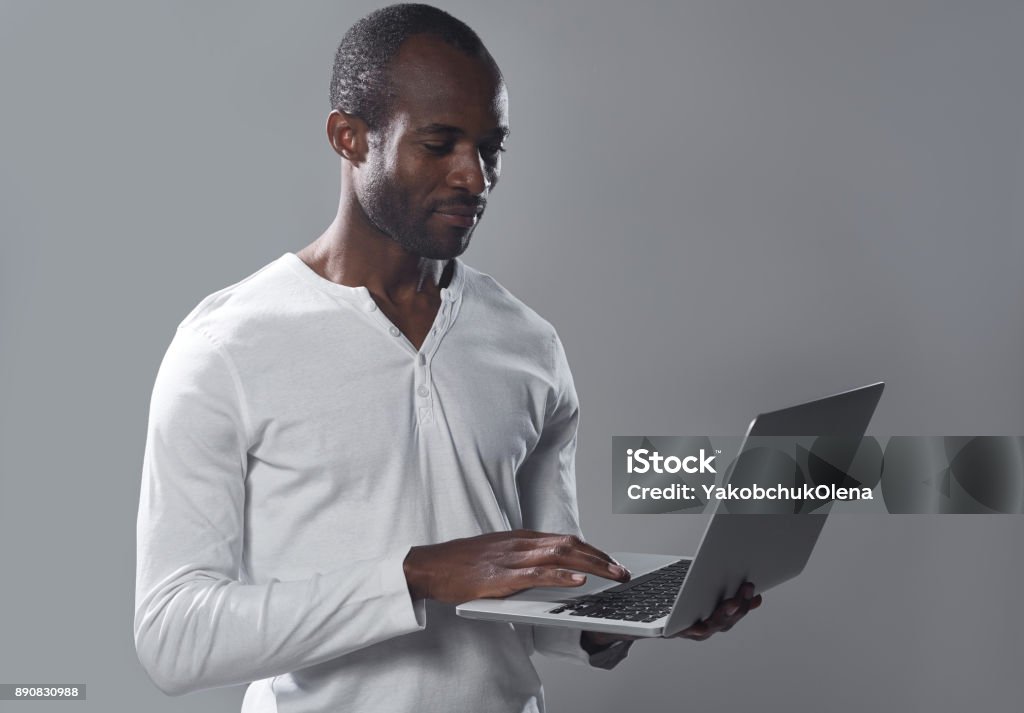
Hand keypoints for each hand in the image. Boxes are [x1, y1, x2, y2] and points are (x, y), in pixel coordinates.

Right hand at [403, 530, 630, 603]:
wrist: (428, 566)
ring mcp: (510, 558)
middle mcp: (519, 543)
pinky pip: (536, 574)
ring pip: (560, 554)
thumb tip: (547, 567)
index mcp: (519, 538)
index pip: (565, 539)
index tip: (612, 561)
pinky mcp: (500, 576)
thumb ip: (521, 558)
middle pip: (570, 543)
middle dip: (601, 557)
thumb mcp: (495, 554)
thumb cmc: (459, 564)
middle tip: (623, 571)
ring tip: (613, 575)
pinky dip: (561, 575)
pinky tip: (578, 580)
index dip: (593, 549)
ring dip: (592, 564)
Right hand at [582, 582, 762, 647]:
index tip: (704, 625)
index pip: (684, 630)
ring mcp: (698, 624)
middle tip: (734, 600)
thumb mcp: (623, 602)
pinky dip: (743, 605)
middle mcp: (685, 629)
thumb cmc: (624, 613)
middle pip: (712, 626)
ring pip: (724, 621)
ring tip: (748, 589)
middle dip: (725, 613)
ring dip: (739, 607)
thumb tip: (621, 574)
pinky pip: (729, 614)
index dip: (696, 627)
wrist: (623, 626)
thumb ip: (626, 591)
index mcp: (666, 629)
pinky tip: (754, 597)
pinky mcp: (707, 615)